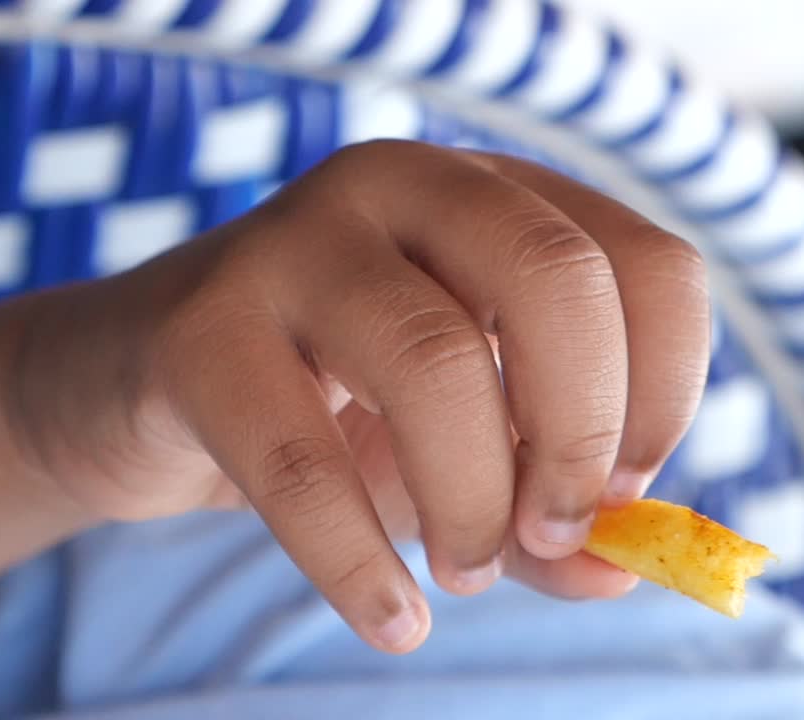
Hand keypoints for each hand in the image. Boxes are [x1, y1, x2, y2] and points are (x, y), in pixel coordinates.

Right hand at [8, 140, 710, 654]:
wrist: (140, 385)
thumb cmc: (326, 405)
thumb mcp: (458, 447)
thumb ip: (547, 505)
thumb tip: (625, 565)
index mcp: (490, 198)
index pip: (645, 263)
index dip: (663, 393)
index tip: (622, 495)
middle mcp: (400, 187)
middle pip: (552, 280)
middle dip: (577, 435)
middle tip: (552, 534)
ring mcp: (290, 242)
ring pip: (430, 361)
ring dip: (471, 501)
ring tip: (461, 574)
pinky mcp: (198, 324)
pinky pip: (299, 455)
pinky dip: (357, 561)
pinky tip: (390, 617)